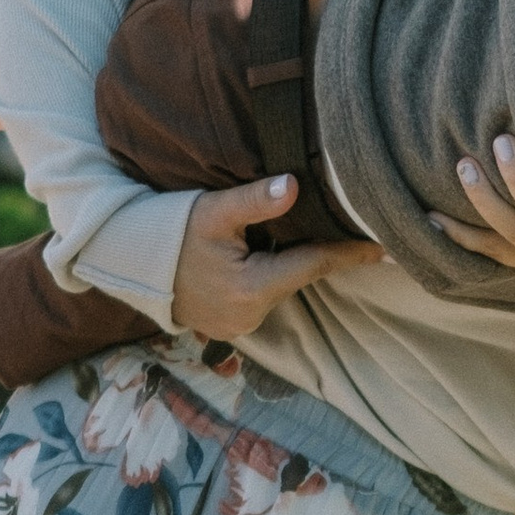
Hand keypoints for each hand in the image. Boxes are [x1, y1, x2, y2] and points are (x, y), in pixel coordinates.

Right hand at [170, 175, 379, 338]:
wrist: (127, 264)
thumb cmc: (169, 231)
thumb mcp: (211, 209)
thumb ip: (254, 200)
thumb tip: (293, 186)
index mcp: (251, 288)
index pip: (314, 264)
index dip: (351, 252)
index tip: (388, 246)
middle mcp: (249, 315)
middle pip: (299, 276)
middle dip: (318, 253)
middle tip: (348, 227)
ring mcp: (237, 327)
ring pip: (281, 287)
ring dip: (288, 265)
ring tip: (296, 236)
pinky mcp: (228, 328)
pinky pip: (262, 299)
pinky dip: (268, 278)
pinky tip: (262, 257)